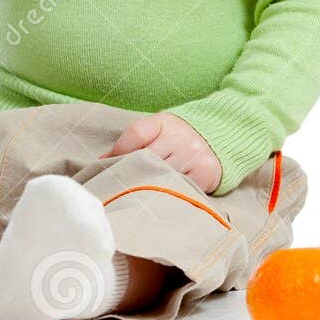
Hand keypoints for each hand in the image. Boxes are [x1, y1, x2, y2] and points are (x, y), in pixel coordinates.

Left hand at [105, 112, 222, 191]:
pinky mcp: (205, 173)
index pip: (136, 133)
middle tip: (120, 186)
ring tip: (139, 194)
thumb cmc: (177, 138)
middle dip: (132, 172)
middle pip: (147, 158)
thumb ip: (131, 142)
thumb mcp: (156, 131)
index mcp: (163, 122)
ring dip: (148, 186)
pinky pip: (180, 187)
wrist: (217, 139)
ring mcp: (193, 154)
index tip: (109, 164)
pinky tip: (161, 197)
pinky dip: (168, 193)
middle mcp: (179, 136)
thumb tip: (101, 161)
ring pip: (161, 175)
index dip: (119, 151)